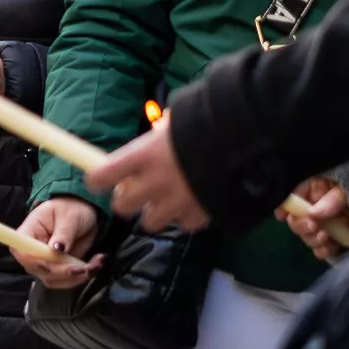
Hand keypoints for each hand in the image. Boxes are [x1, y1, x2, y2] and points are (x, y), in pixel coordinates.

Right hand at [15, 198, 102, 286]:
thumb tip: (56, 250)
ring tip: (94, 264)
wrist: (82, 212)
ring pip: (53, 280)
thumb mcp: (69, 217)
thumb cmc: (71, 208)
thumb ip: (63, 234)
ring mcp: (45, 262)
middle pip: (38, 270)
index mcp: (28, 233)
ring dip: (76, 277)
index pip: (21, 252)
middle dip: (64, 272)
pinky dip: (82, 277)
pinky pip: (66, 280)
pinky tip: (94, 264)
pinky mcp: (58, 268)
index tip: (57, 263)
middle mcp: (32, 251)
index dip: (36, 262)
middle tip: (86, 266)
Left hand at [90, 123, 209, 232]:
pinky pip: (185, 224)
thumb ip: (158, 139)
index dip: (100, 179)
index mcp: (143, 156)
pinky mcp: (201, 215)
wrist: (249, 142)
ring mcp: (177, 202)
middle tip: (139, 191)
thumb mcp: (176, 124)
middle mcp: (155, 183)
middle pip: (122, 207)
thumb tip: (153, 140)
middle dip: (128, 200)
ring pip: (151, 222)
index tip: (103, 178)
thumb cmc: (210, 123)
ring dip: (157, 212)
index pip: (101, 177)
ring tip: (169, 199)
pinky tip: (196, 202)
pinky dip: (188, 216)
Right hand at [285, 179, 348, 262]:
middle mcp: (317, 206)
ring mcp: (326, 224)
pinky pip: (320, 248)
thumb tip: (312, 214)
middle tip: (313, 226)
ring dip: (311, 238)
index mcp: (317, 187)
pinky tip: (329, 247)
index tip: (282, 215)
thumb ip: (331, 201)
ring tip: (324, 237)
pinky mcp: (335, 240)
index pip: (292, 194)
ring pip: (306, 234)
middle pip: (296, 217)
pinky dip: (322, 250)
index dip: (285, 205)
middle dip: (301, 224)